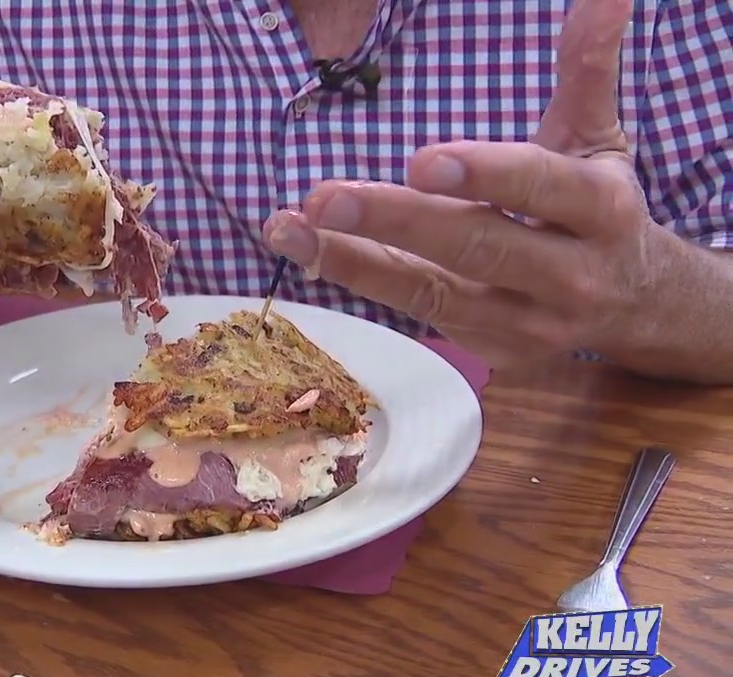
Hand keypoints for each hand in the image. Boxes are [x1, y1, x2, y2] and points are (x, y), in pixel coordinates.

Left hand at [263, 0, 675, 367]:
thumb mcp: (599, 140)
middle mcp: (568, 277)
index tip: (422, 160)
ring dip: (352, 262)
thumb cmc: (598, 211)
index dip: (484, 175)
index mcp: (600, 211)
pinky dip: (359, 280)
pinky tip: (308, 251)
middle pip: (476, 248)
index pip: (541, 187)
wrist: (639, 305)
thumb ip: (586, 71)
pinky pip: (413, 314)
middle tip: (324, 198)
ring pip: (430, 294)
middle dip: (396, 222)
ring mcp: (526, 325)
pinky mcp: (489, 352)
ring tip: (289, 230)